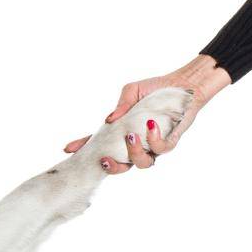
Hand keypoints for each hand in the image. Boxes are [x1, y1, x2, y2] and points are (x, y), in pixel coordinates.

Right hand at [62, 55, 231, 173]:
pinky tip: (150, 124)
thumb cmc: (156, 88)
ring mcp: (153, 146)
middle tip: (104, 159)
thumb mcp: (131, 92)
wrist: (183, 84)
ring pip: (142, 163)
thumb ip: (120, 105)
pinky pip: (161, 149)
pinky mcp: (170, 141)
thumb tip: (109, 120)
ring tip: (130, 137)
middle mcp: (136, 144)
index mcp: (122, 133)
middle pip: (121, 166)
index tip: (69, 149)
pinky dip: (153, 139)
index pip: (99, 144)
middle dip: (112, 167)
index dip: (84, 148)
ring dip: (133, 154)